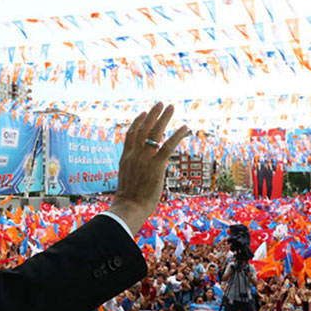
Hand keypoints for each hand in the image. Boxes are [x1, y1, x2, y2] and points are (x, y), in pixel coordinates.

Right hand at [108, 103, 188, 234]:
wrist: (129, 207)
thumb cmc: (128, 200)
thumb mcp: (126, 181)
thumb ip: (132, 171)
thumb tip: (137, 173)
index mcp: (126, 158)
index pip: (131, 134)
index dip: (138, 122)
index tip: (144, 113)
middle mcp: (134, 155)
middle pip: (143, 129)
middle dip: (153, 115)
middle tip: (160, 104)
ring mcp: (145, 159)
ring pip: (155, 133)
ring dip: (164, 118)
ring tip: (171, 107)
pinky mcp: (156, 165)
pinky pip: (168, 146)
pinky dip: (177, 135)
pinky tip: (185, 128)